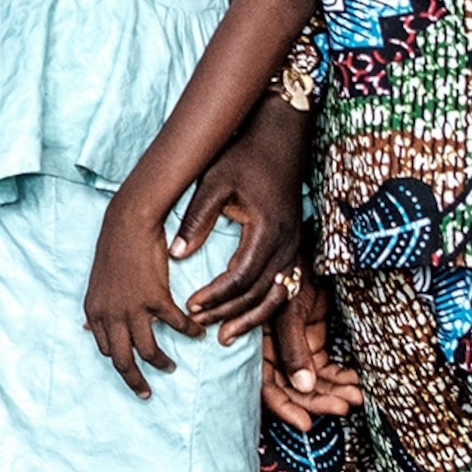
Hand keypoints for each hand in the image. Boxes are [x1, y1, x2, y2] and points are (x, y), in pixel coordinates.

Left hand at [85, 195, 195, 398]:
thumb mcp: (97, 284)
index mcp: (94, 312)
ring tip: (170, 367)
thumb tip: (85, 330)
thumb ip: (96, 310)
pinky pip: (176, 325)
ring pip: (148, 351)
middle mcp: (110, 315)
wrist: (128, 224)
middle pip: (122, 361)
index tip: (131, 370)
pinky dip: (189, 332)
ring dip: (161, 363)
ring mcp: (132, 308)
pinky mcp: (156, 298)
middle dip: (135, 381)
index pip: (104, 350)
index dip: (118, 362)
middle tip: (146, 393)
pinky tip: (197, 334)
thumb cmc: (114, 251)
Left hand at [176, 102, 310, 336]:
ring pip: (276, 296)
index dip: (215, 297)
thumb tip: (177, 254)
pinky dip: (265, 306)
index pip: (240, 277)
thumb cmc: (244, 155)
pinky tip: (246, 317)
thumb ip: (196, 219)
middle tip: (197, 323)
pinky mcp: (293, 246)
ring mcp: (294, 246)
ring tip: (223, 336)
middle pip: (259, 294)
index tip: (190, 307)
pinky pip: (283, 287)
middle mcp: (286, 243)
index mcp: (266, 229)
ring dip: (250, 318)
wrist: (281, 136)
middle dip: (228, 313)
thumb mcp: (215, 183)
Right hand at [261, 278, 364, 431]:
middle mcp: (273, 349)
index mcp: (257, 344)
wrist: (302, 245)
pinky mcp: (311, 341)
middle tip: (345, 405)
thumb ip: (293, 347)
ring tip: (357, 395)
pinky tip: (356, 379)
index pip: (267, 386)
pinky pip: (326, 367)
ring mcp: (294, 346)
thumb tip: (304, 386)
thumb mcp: (288, 309)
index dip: (285, 408)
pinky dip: (341, 375)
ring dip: (334, 390)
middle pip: (294, 388)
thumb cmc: (289, 270)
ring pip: (313, 381)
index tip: (308, 424)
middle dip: (319, 400)